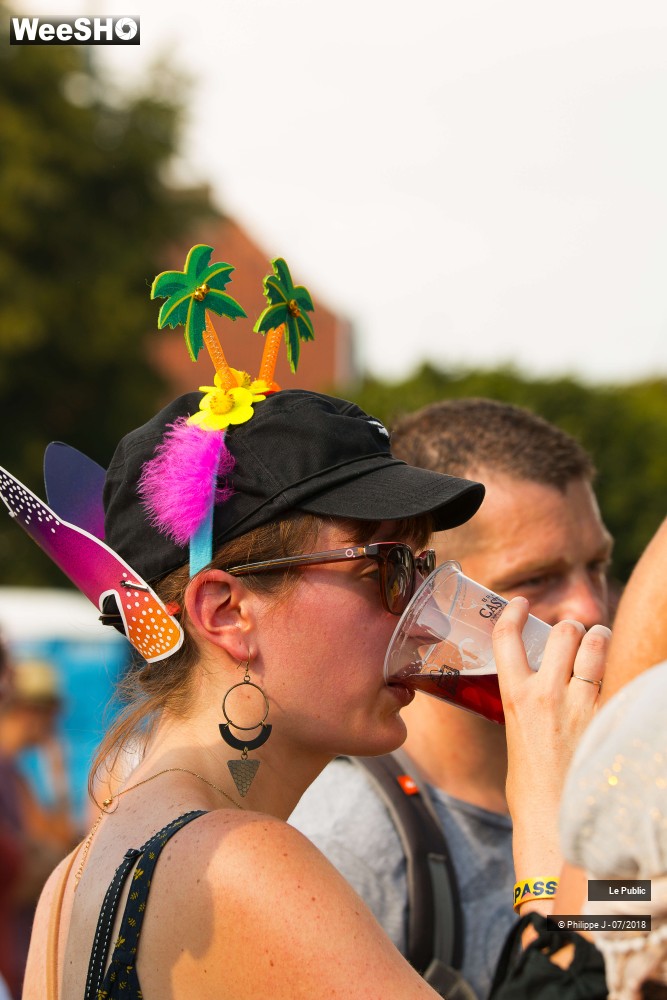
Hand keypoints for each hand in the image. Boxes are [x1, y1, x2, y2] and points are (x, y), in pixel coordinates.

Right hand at [492, 598, 609, 896]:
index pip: (507, 637)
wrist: (554, 825)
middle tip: (574, 631)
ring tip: (601, 638)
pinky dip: (620, 668)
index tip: (519, 603)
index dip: (512, 612)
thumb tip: (535, 697)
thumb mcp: (516, 738)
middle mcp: (548, 694)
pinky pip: (618, 677)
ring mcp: (582, 705)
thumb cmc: (530, 792)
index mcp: (516, 698)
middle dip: (570, 626)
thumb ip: (525, 709)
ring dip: (599, 637)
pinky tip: (621, 671)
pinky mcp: (609, 718)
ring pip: (596, 645)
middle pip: (562, 632)